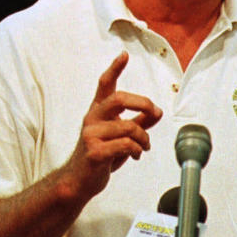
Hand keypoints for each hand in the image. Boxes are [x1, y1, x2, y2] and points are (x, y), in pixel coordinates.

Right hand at [59, 51, 162, 201]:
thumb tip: (157, 111)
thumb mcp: (121, 136)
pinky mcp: (95, 152)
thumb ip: (139, 123)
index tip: (124, 55)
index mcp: (98, 111)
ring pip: (129, 127)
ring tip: (144, 146)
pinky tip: (136, 154)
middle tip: (154, 111)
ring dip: (144, 138)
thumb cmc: (100, 156)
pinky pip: (125, 144)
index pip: (105, 84)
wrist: (79, 181)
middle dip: (143, 103)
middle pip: (119, 98)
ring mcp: (91, 135)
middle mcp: (92, 119)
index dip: (115, 68)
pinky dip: (137, 149)